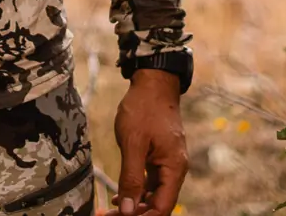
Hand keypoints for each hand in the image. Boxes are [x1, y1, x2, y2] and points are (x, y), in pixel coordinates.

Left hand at [100, 69, 187, 215]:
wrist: (153, 83)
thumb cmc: (144, 108)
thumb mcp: (133, 143)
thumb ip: (131, 177)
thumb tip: (128, 209)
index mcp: (174, 168)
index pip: (162, 208)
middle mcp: (175, 170)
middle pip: (158, 205)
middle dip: (135, 214)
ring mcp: (168, 164)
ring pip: (153, 196)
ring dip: (134, 206)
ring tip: (110, 211)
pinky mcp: (159, 158)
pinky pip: (150, 183)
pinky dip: (136, 192)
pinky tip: (120, 196)